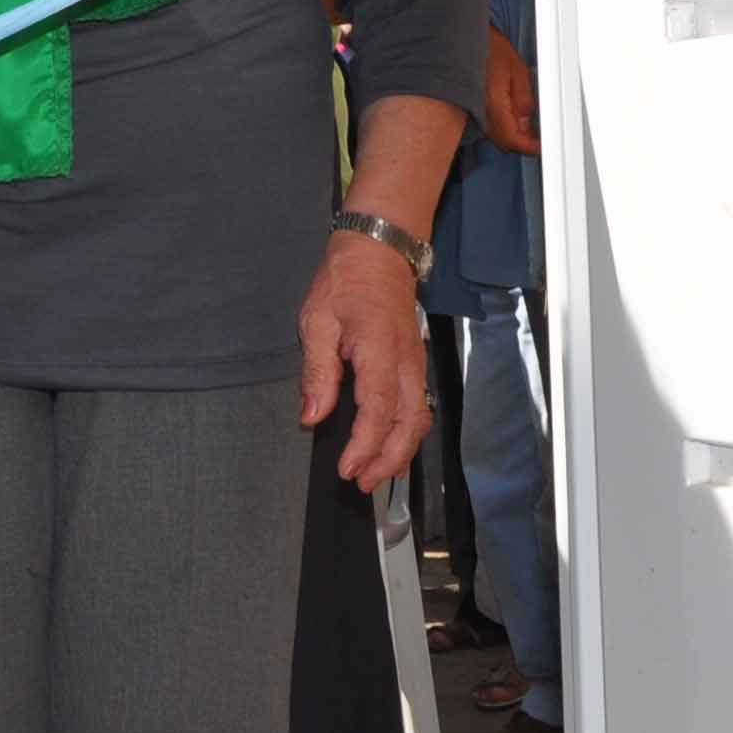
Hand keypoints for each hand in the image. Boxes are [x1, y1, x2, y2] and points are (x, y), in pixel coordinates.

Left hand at [298, 221, 434, 491]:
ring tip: (374, 474)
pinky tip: (388, 447)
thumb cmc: (345, 280)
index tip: (345, 469)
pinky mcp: (416, 364)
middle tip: (361, 483)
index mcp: (379, 349)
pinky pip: (419, 407)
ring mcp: (416, 363)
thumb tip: (312, 416)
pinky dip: (407, 434)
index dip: (364, 445)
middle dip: (388, 460)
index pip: (378, 410)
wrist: (379, 250)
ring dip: (401, 452)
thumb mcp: (317, 321)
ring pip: (420, 419)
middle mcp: (406, 361)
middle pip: (411, 423)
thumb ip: (317, 373)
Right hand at [482, 23, 541, 157]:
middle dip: (523, 143)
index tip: (542, 147)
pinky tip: (514, 119)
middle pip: (505, 142)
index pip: (513, 139)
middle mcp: (482, 113)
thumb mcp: (518, 71)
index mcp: (495, 105)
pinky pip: (490, 128)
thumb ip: (524, 100)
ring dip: (513, 136)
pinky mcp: (474, 108)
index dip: (530, 147)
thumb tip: (527, 123)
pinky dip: (504, 128)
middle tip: (539, 138)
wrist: (466, 40)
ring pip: (497, 137)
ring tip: (530, 128)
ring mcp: (476, 112)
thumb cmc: (491, 49)